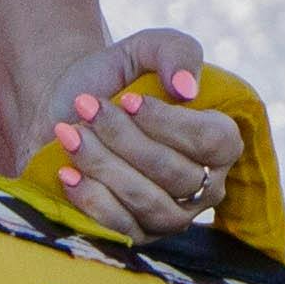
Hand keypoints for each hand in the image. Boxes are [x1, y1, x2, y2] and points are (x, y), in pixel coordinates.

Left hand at [35, 27, 247, 242]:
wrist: (65, 107)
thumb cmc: (114, 77)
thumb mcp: (144, 49)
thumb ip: (175, 52)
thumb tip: (187, 89)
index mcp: (219, 141)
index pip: (213, 142)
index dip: (170, 123)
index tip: (129, 99)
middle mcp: (204, 184)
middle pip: (176, 174)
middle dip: (125, 139)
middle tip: (86, 107)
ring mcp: (172, 215)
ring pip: (149, 202)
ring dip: (105, 165)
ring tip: (70, 134)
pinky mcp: (136, 234)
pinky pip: (121, 228)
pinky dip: (91, 199)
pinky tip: (68, 173)